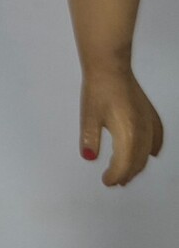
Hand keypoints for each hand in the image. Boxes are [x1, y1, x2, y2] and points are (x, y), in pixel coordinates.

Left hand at [80, 68, 163, 185]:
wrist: (110, 66)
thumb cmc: (98, 90)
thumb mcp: (88, 116)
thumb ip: (89, 138)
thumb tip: (89, 157)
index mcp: (128, 134)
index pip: (124, 164)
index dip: (115, 175)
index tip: (106, 181)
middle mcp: (143, 132)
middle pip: (138, 161)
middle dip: (127, 173)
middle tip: (115, 180)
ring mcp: (149, 122)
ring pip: (148, 152)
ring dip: (138, 164)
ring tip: (127, 172)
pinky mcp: (150, 114)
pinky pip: (157, 138)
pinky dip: (153, 149)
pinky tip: (151, 153)